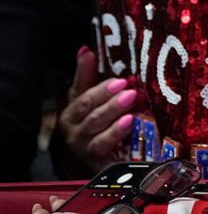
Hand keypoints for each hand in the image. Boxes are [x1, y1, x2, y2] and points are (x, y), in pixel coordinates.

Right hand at [57, 48, 138, 172]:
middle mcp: (73, 129)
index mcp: (71, 112)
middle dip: (108, 96)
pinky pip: (103, 145)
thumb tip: (85, 49)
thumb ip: (86, 77)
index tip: (118, 78)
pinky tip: (129, 122)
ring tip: (130, 98)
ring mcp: (83, 145)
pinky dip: (115, 133)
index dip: (99, 86)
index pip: (82, 95)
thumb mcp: (86, 101)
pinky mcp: (96, 160)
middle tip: (127, 85)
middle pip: (89, 109)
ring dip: (114, 110)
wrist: (89, 164)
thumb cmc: (90, 126)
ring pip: (95, 125)